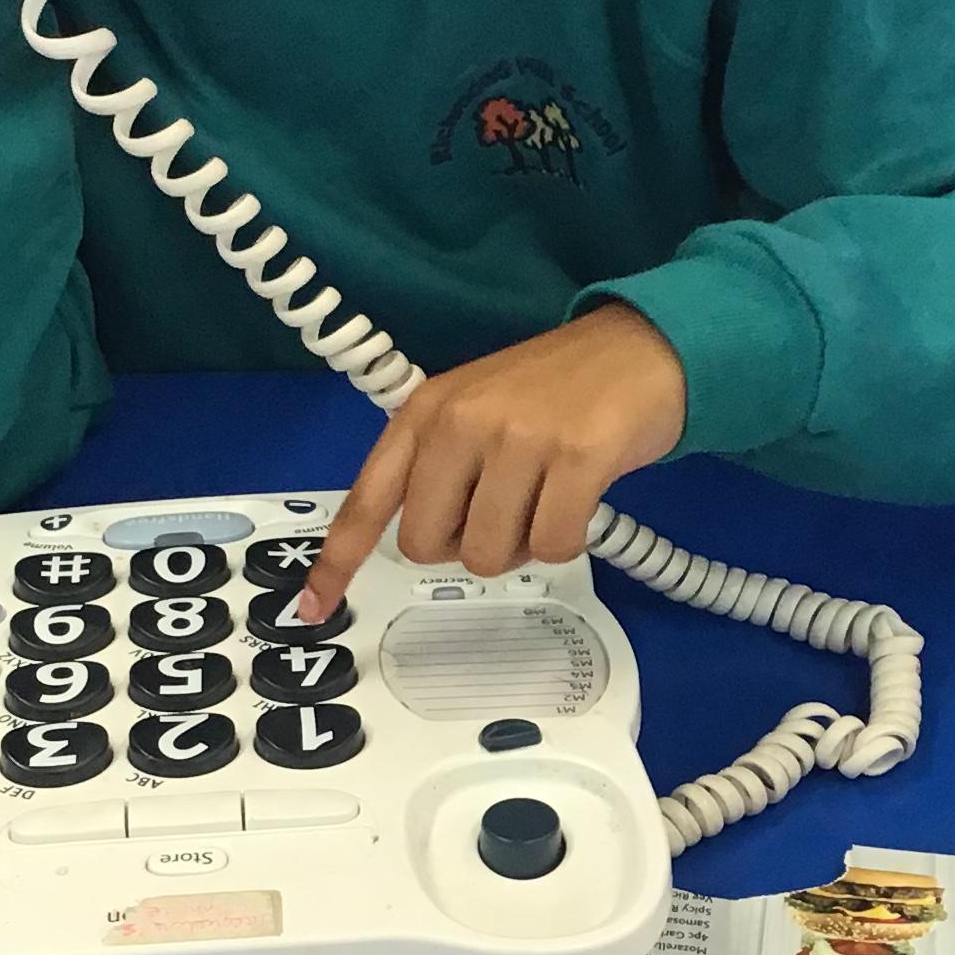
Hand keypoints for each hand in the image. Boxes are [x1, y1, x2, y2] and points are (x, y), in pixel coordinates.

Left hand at [301, 303, 687, 618]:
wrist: (641, 347)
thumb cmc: (554, 390)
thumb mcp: (475, 409)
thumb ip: (437, 465)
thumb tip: (416, 540)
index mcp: (425, 412)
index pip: (368, 498)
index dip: (339, 561)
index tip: (313, 607)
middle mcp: (462, 422)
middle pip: (430, 545)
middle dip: (467, 546)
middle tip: (506, 511)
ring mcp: (520, 439)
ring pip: (491, 555)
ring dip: (522, 546)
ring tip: (546, 499)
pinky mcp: (578, 458)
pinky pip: (553, 546)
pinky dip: (567, 541)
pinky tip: (579, 501)